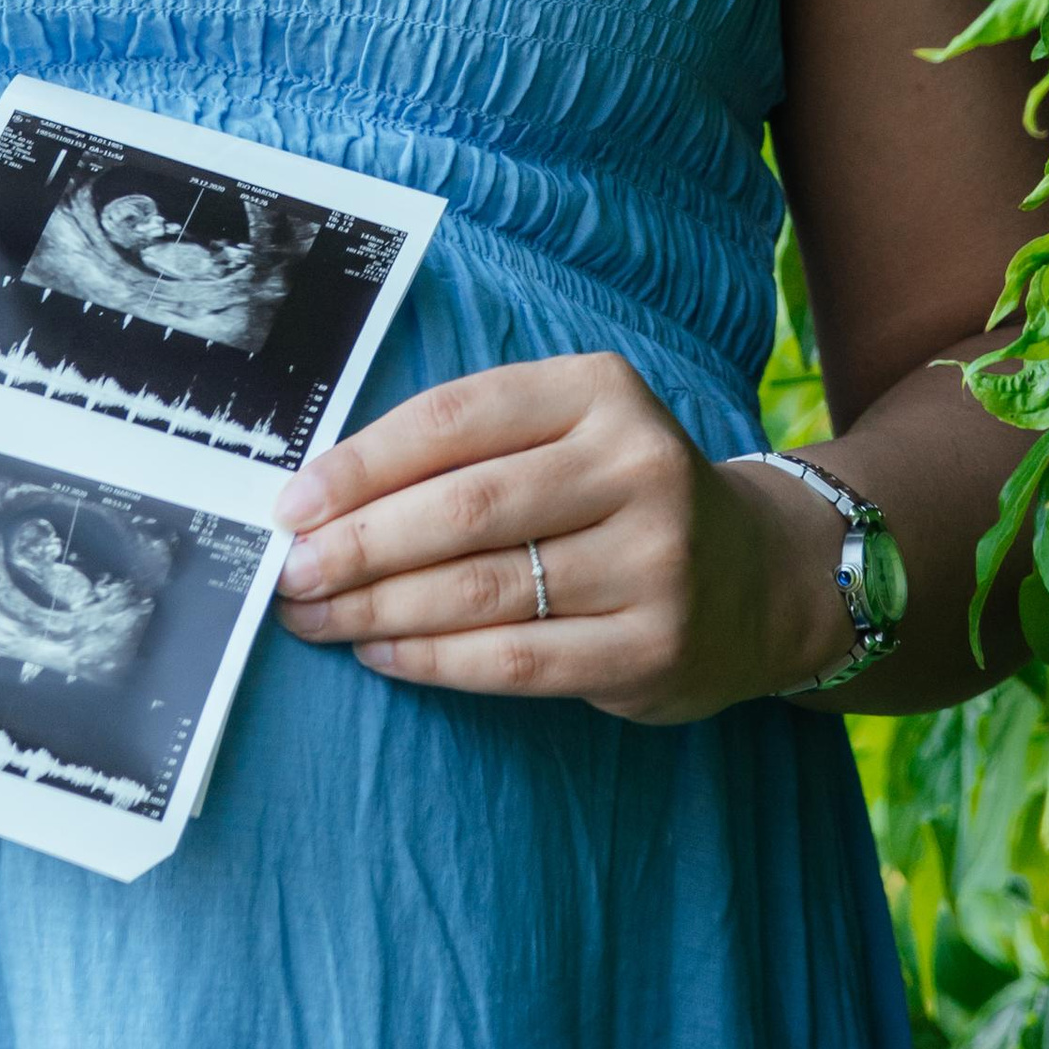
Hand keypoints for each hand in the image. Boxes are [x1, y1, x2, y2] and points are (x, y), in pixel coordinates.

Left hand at [271, 353, 854, 720]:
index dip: (361, 463)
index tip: (291, 503)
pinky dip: (434, 659)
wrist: (759, 576)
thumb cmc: (620, 494)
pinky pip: (517, 658)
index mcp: (600, 390)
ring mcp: (652, 560)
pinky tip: (381, 652)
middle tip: (289, 572)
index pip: (454, 419)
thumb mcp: (568, 432)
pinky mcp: (652, 645)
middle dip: (359, 544)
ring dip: (380, 607)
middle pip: (463, 507)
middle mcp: (634, 465)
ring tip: (316, 616)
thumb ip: (470, 447)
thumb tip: (327, 492)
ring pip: (481, 589)